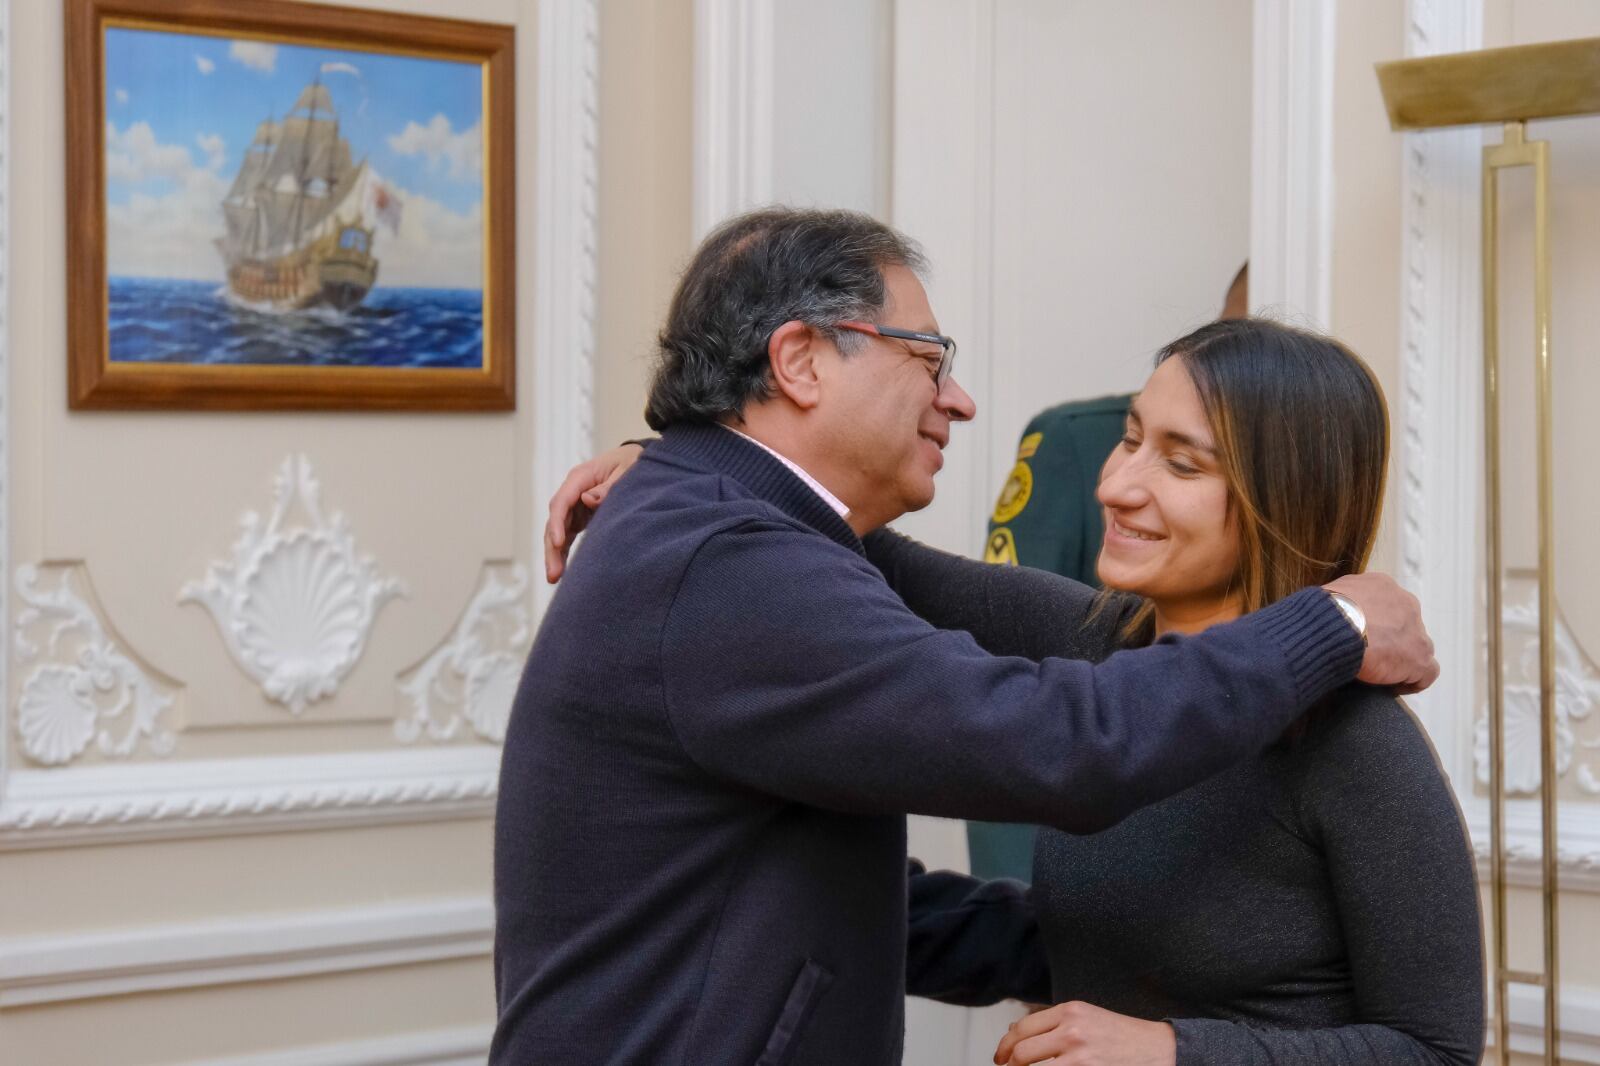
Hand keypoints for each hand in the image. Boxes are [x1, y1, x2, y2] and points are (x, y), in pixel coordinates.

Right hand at [543, 443, 644, 582]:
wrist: (635, 460)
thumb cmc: (632, 462)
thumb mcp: (627, 469)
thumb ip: (609, 486)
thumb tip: (588, 499)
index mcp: (581, 477)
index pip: (562, 501)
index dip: (557, 522)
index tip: (558, 543)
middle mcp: (573, 492)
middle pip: (556, 520)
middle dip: (552, 547)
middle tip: (553, 573)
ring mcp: (575, 506)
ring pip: (558, 531)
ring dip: (555, 555)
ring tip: (553, 578)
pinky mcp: (580, 517)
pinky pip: (567, 537)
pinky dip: (564, 553)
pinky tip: (561, 572)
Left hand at [993, 1000, 1175, 1065]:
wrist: (1157, 1050)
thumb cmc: (1121, 1035)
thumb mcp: (1086, 1016)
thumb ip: (1053, 1022)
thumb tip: (1016, 1032)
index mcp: (1070, 1011)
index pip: (1022, 1028)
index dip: (1004, 1046)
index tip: (1000, 1056)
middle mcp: (1072, 1032)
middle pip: (1022, 1052)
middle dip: (1009, 1065)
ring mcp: (1079, 1057)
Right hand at [1323, 572, 1437, 694]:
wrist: (1334, 628)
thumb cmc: (1323, 614)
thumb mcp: (1328, 599)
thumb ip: (1340, 605)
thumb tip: (1329, 618)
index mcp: (1382, 586)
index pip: (1387, 607)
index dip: (1376, 626)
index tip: (1361, 639)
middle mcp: (1405, 603)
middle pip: (1405, 627)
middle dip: (1391, 641)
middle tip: (1370, 657)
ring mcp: (1416, 630)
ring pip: (1418, 649)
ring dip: (1402, 661)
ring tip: (1380, 675)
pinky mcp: (1419, 657)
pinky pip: (1427, 673)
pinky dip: (1412, 681)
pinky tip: (1392, 688)